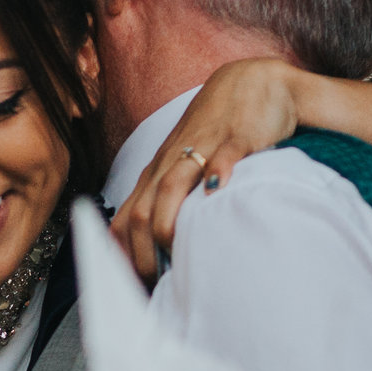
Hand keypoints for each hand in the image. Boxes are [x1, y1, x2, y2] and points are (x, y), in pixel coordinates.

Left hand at [110, 56, 324, 281]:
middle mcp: (171, 163)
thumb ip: (169, 204)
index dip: (122, 256)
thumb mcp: (183, 168)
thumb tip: (160, 256)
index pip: (124, 218)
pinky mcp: (236, 136)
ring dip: (169, 221)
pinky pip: (224, 154)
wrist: (250, 82)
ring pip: (172, 184)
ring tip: (174, 251)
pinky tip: (217, 190)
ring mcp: (202, 147)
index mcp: (156, 174)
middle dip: (142, 251)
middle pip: (141, 209)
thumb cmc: (214, 134)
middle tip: (154, 285)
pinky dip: (219, 172)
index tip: (129, 288)